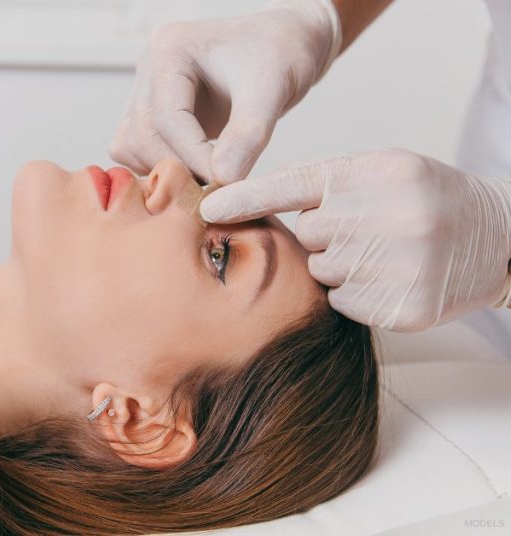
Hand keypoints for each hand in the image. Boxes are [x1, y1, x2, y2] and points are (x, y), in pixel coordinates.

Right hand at [109, 0, 340, 184]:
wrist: (283, 46)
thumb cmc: (280, 54)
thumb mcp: (272, 89)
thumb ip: (248, 135)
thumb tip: (223, 179)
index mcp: (171, 49)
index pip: (166, 117)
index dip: (192, 156)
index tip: (224, 181)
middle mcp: (148, 67)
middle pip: (141, 134)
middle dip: (177, 167)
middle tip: (214, 189)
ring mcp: (145, 90)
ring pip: (131, 146)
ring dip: (165, 170)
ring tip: (207, 180)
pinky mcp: (150, 112)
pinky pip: (137, 150)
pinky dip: (163, 166)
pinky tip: (196, 171)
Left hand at [200, 149, 510, 330]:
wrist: (502, 238)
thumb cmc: (428, 199)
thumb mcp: (385, 170)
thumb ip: (326, 181)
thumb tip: (247, 197)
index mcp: (379, 173)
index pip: (296, 184)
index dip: (246, 198)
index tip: (207, 208)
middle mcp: (390, 216)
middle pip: (307, 236)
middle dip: (325, 236)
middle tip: (364, 230)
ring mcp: (400, 265)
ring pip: (322, 272)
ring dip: (341, 266)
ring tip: (384, 253)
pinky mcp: (405, 308)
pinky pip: (344, 303)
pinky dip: (358, 294)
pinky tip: (391, 278)